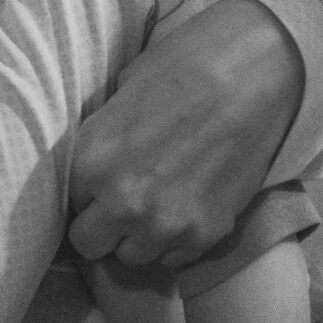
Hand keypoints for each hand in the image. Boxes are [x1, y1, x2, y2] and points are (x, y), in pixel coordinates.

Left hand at [67, 0, 303, 269]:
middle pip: (90, 243)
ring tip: (161, 200)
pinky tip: (190, 203)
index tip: (107, 179)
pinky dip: (177, 238)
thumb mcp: (123, 93)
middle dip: (103, 224)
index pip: (70, 201)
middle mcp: (121, 201)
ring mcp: (164, 225)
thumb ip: (103, 139)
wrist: (252, 73)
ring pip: (132, 256)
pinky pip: (174, 258)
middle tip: (126, 199)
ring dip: (139, 234)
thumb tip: (97, 162)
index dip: (89, 190)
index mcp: (92, 160)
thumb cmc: (184, 65)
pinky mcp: (204, 236)